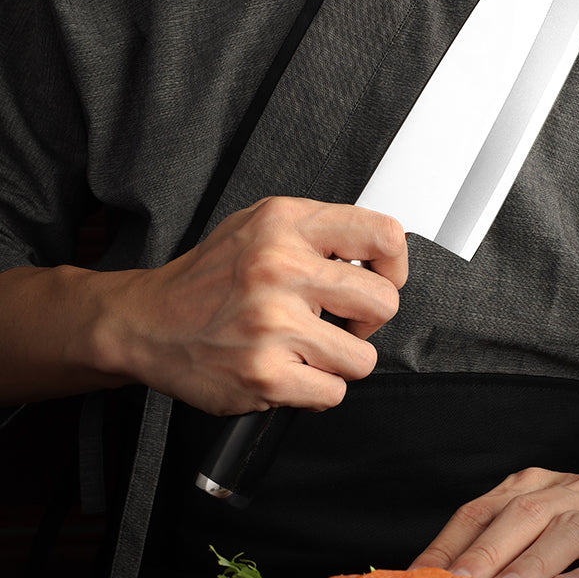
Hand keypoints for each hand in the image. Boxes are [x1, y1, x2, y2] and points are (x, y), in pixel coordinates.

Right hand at [95, 196, 407, 415]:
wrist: (146, 323)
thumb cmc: (208, 277)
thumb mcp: (260, 225)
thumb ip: (318, 230)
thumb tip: (378, 252)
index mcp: (286, 224)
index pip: (384, 236)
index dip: (395, 265)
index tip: (380, 279)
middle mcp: (280, 268)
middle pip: (384, 302)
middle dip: (369, 320)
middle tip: (342, 320)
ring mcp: (272, 324)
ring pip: (363, 358)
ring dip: (340, 360)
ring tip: (308, 348)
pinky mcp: (264, 375)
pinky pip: (332, 393)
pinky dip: (316, 389)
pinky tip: (289, 371)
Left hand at [410, 468, 578, 577]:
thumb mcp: (540, 526)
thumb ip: (501, 544)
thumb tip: (452, 572)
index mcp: (535, 482)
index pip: (481, 509)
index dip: (447, 543)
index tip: (419, 574)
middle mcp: (569, 489)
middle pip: (519, 516)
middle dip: (481, 555)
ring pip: (559, 536)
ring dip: (523, 570)